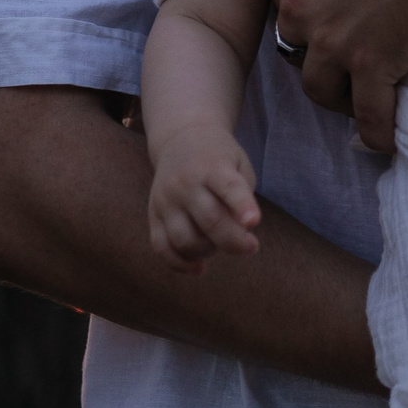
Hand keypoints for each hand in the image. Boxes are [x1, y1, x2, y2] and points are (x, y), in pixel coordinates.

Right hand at [146, 127, 261, 275]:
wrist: (180, 139)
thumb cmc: (219, 157)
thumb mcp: (239, 163)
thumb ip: (242, 194)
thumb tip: (240, 232)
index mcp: (213, 166)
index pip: (229, 187)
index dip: (242, 205)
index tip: (254, 222)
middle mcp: (186, 183)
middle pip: (209, 221)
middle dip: (234, 241)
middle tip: (251, 247)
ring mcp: (166, 200)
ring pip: (185, 240)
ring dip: (208, 251)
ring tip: (220, 243)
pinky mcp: (153, 214)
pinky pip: (162, 247)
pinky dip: (180, 264)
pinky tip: (199, 268)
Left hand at [267, 0, 407, 153]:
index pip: (282, 3)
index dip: (307, 12)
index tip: (327, 16)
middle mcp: (300, 7)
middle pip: (294, 46)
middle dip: (316, 52)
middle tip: (342, 53)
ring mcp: (335, 41)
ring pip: (319, 88)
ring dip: (336, 95)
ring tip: (355, 96)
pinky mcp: (374, 66)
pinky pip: (369, 114)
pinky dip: (377, 132)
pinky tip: (385, 138)